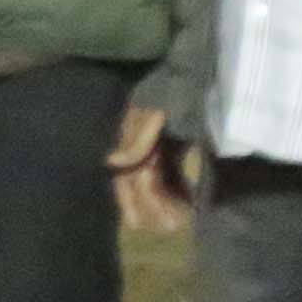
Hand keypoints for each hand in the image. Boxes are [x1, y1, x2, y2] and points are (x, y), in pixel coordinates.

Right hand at [106, 98, 191, 234]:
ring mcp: (161, 145)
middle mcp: (143, 146)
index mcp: (131, 139)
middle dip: (155, 206)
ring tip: (183, 218)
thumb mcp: (150, 116)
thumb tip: (111, 162)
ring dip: (170, 199)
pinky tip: (191, 200)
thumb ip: (135, 141)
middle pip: (145, 183)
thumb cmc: (168, 94)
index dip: (130, 201)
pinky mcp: (177, 143)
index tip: (137, 225)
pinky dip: (181, 185)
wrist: (190, 73)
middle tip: (171, 227)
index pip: (127, 178)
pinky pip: (175, 170)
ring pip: (161, 180)